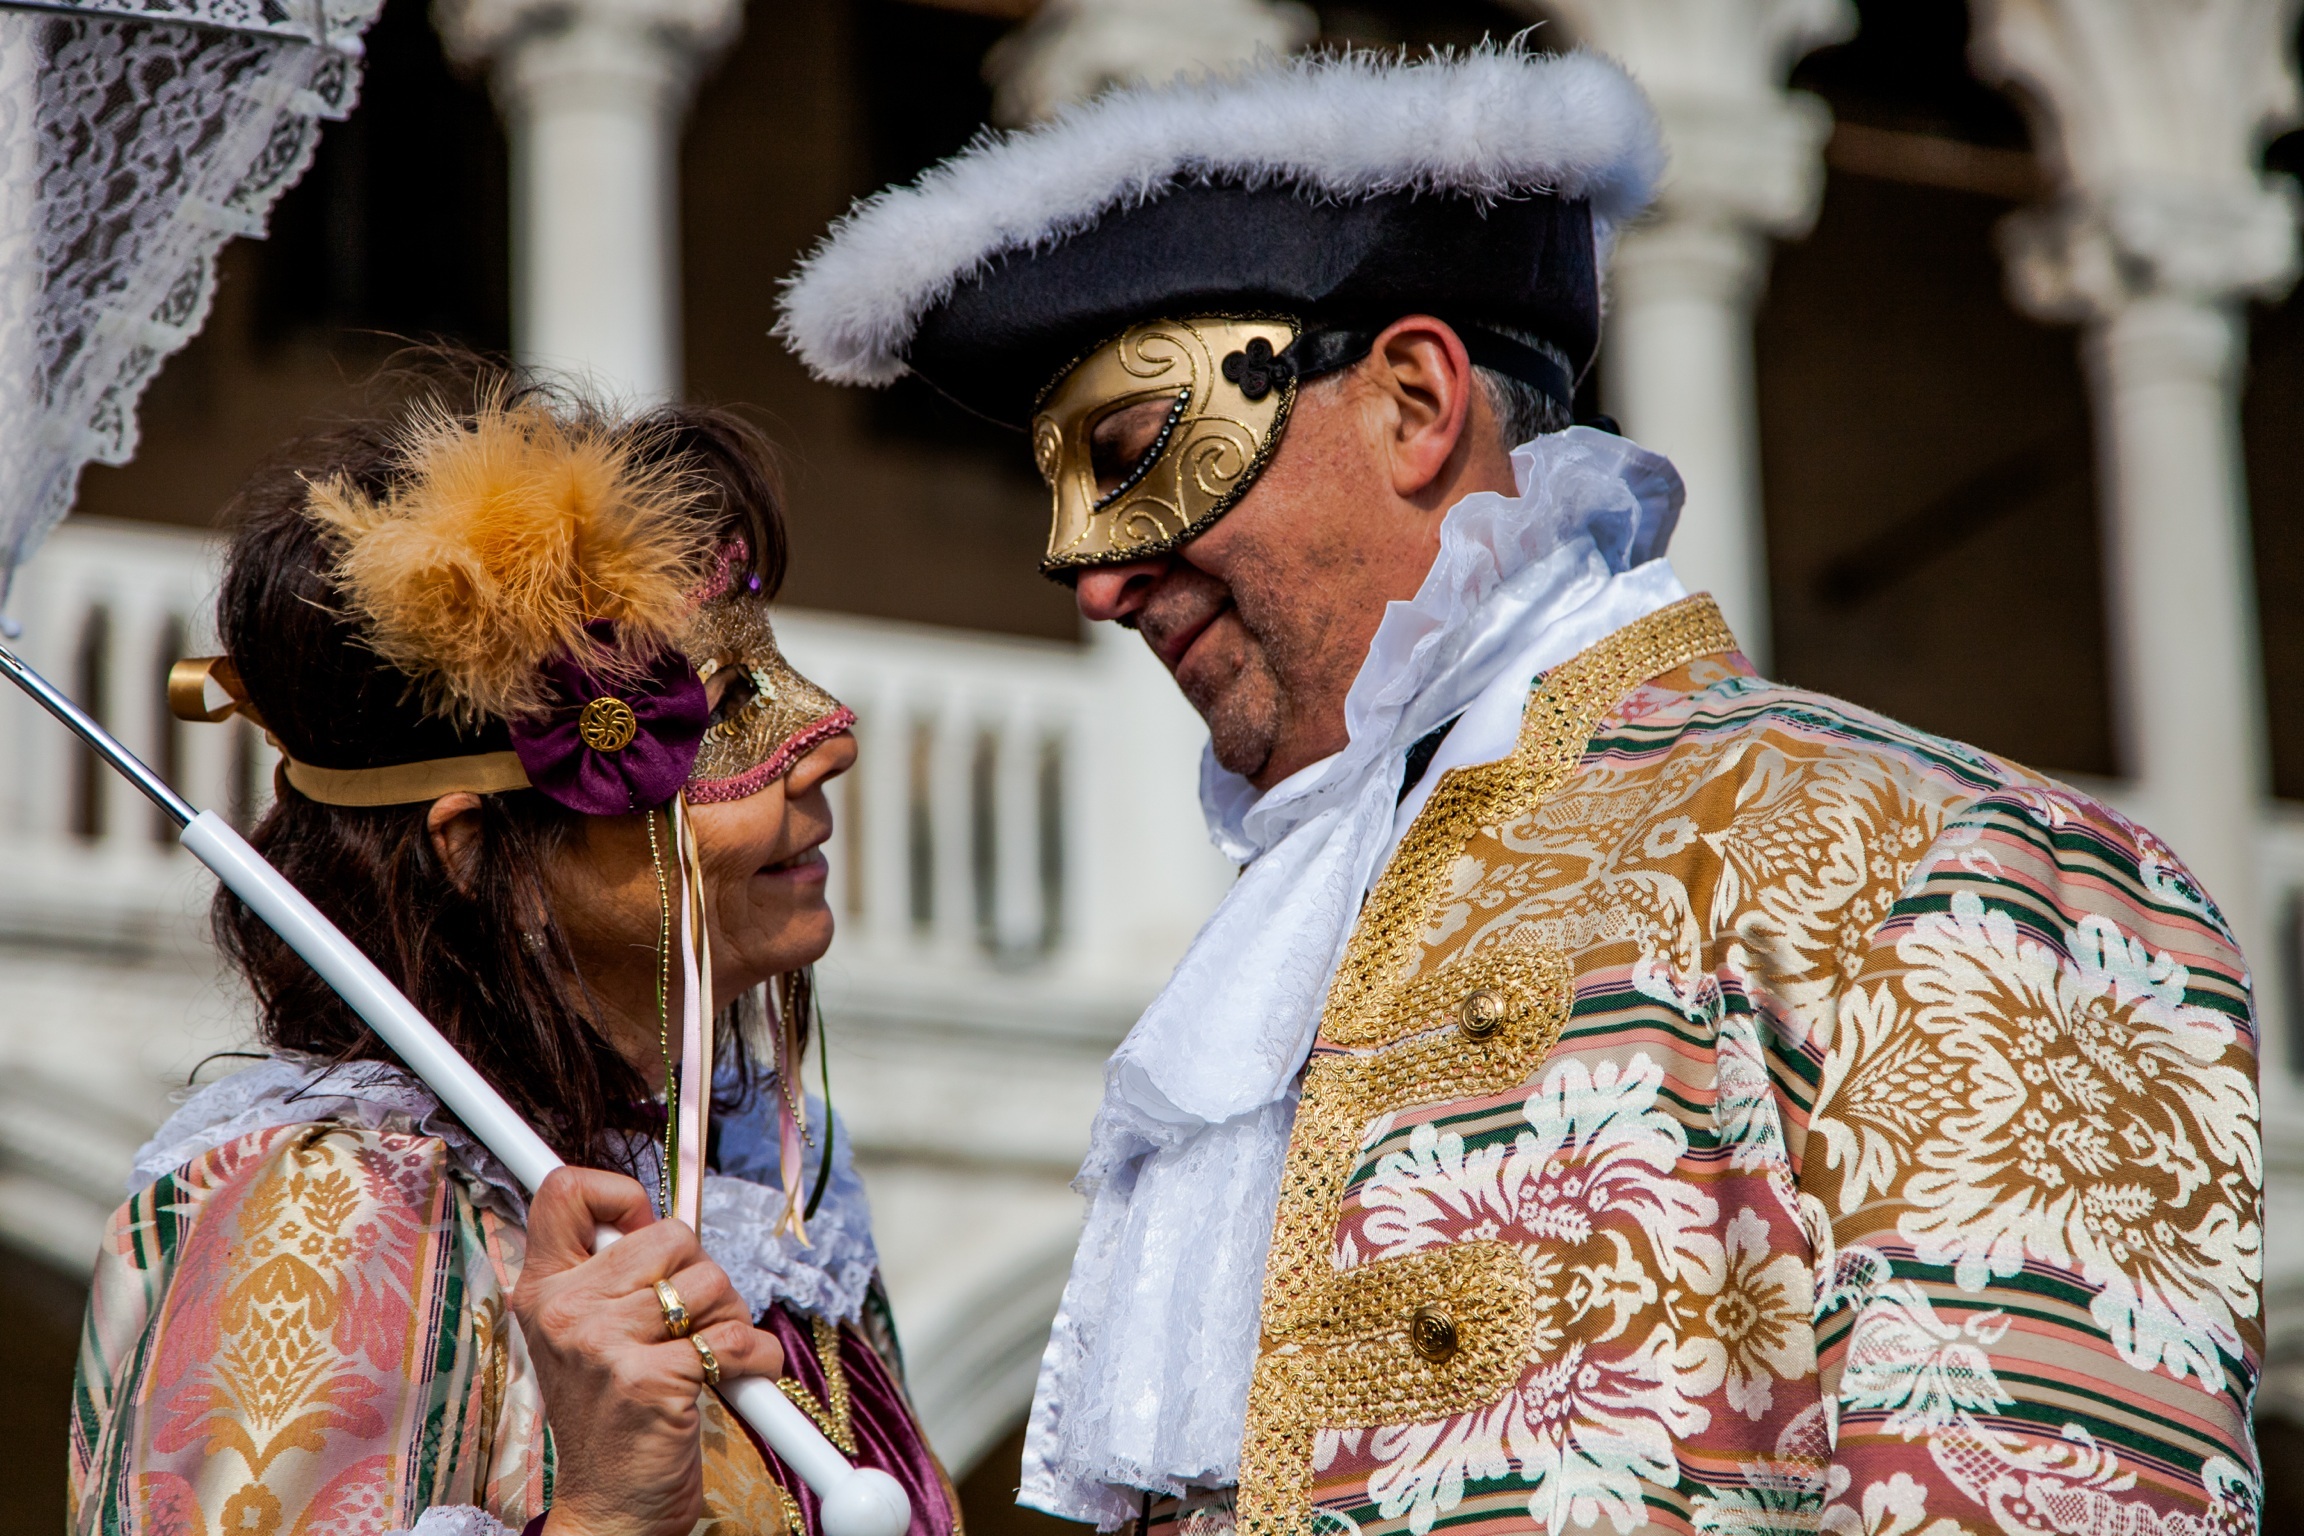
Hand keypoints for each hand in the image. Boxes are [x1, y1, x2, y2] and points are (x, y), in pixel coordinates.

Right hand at [512, 1167, 786, 1535]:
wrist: (611, 1508)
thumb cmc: (613, 1416)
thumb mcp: (588, 1336)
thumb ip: (611, 1275)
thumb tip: (660, 1219)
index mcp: (543, 1291)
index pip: (565, 1192)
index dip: (620, 1194)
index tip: (643, 1229)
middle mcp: (565, 1312)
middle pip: (671, 1233)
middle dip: (702, 1274)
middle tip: (691, 1320)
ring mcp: (604, 1345)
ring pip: (711, 1281)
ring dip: (730, 1316)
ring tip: (707, 1353)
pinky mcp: (650, 1381)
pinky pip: (735, 1337)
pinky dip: (756, 1358)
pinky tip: (738, 1379)